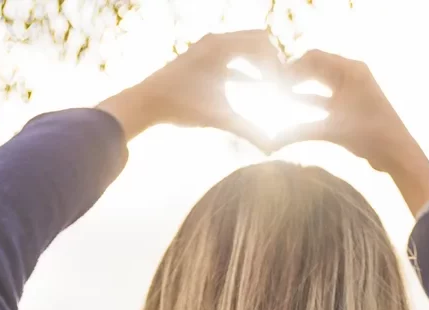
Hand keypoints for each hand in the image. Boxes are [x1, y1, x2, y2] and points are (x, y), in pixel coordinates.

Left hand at [97, 29, 283, 150]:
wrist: (145, 103)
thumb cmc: (180, 107)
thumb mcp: (219, 117)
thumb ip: (248, 130)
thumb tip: (271, 150)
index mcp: (221, 46)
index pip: (263, 44)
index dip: (277, 65)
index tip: (283, 88)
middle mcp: (215, 41)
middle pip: (258, 40)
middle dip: (272, 61)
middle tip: (282, 85)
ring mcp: (208, 48)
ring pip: (245, 49)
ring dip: (259, 65)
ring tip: (272, 86)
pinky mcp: (203, 58)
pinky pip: (232, 58)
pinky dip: (245, 70)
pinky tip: (257, 87)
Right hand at [275, 50, 428, 214]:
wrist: (395, 152)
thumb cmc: (369, 135)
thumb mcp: (331, 130)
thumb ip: (298, 132)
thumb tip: (270, 142)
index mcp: (350, 70)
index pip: (314, 56)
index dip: (292, 65)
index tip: (273, 76)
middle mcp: (351, 75)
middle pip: (315, 66)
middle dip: (294, 74)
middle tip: (272, 83)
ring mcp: (351, 89)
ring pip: (319, 82)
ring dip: (300, 86)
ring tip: (277, 91)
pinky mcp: (350, 104)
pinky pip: (325, 96)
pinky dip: (309, 99)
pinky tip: (292, 102)